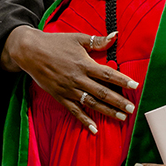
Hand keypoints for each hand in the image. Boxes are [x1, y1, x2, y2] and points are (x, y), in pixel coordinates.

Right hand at [2, 26, 138, 132]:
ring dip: (107, 112)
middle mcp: (77, 78)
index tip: (135, 86)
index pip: (107, 74)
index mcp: (84, 64)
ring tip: (121, 118)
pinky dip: (84, 120)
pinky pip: (74, 111)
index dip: (122, 80)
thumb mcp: (77, 38)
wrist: (29, 51)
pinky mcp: (60, 97)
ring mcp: (68, 89)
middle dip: (118, 101)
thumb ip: (97, 41)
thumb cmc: (55, 42)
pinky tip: (94, 129)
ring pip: (91, 103)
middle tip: (132, 109)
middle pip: (102, 92)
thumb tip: (115, 35)